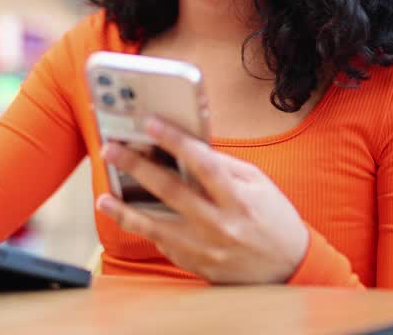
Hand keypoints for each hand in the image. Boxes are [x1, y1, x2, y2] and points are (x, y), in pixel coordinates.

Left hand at [96, 118, 309, 283]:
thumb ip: (223, 166)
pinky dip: (146, 230)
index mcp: (239, 198)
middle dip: (137, 167)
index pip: (202, 163)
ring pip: (156, 227)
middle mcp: (220, 224)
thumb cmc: (272, 218)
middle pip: (171, 191)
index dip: (174, 140)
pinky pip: (164, 245)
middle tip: (112, 150)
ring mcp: (206, 249)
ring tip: (104, 196)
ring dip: (125, 211)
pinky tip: (130, 217)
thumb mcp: (258, 184)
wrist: (288, 268)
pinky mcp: (196, 266)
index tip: (149, 123)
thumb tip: (188, 148)